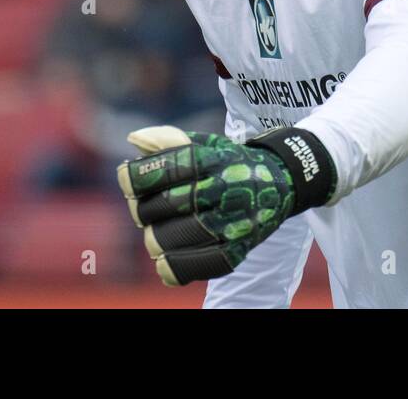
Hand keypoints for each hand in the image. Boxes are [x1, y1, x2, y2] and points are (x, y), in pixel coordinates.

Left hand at [116, 125, 333, 285]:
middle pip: (164, 206)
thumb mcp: (205, 143)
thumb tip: (134, 139)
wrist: (281, 181)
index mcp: (213, 160)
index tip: (127, 180)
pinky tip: (164, 262)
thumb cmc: (229, 161)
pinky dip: (175, 267)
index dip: (136, 177)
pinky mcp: (239, 248)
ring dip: (154, 238)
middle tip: (145, 208)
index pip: (165, 169)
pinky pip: (200, 265)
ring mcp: (233, 221)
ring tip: (155, 233)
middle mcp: (224, 190)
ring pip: (175, 238)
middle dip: (143, 208)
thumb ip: (168, 141)